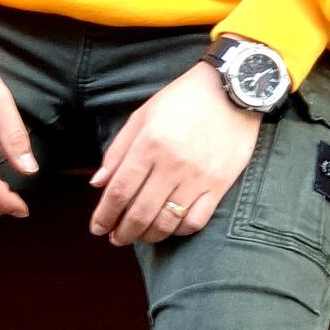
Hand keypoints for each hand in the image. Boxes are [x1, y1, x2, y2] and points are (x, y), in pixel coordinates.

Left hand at [89, 61, 262, 247]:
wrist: (231, 90)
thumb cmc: (182, 99)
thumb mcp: (142, 115)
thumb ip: (118, 150)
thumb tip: (98, 182)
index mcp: (149, 144)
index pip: (119, 191)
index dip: (104, 215)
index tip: (98, 229)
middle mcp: (171, 164)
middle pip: (140, 212)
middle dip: (123, 232)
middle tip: (116, 239)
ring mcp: (198, 177)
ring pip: (167, 222)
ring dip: (149, 236)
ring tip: (141, 236)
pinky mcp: (220, 184)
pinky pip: (196, 220)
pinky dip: (179, 231)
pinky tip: (171, 228)